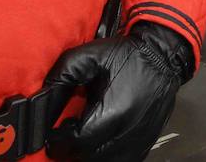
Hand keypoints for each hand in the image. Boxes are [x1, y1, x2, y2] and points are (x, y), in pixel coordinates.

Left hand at [45, 23, 192, 161]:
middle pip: (88, 157)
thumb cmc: (128, 55)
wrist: (162, 56)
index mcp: (112, 112)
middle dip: (73, 147)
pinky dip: (107, 154)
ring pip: (105, 161)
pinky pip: (122, 160)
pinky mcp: (145, 143)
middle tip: (67, 132)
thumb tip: (44, 101)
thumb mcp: (88, 57)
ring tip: (86, 134)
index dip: (58, 141)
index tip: (54, 132)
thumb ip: (61, 78)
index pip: (75, 143)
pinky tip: (103, 138)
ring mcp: (138, 140)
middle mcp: (126, 131)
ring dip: (90, 152)